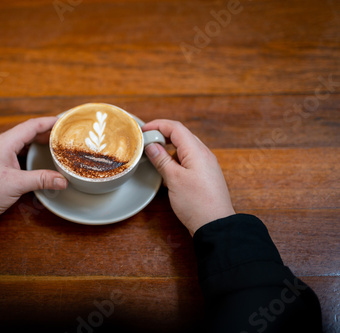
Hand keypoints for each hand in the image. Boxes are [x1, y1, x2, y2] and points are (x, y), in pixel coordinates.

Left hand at [0, 117, 67, 222]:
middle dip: (46, 132)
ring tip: (55, 145)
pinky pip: (18, 154)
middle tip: (63, 134)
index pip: (31, 126)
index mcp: (3, 143)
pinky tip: (39, 159)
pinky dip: (31, 154)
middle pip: (27, 132)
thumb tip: (63, 180)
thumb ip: (42, 180)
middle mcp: (0, 145)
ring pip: (23, 143)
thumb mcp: (17, 184)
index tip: (63, 121)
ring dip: (38, 143)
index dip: (48, 122)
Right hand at [142, 120, 234, 235]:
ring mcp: (206, 165)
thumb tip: (151, 146)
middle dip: (162, 134)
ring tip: (154, 155)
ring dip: (168, 147)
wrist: (215, 225)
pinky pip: (189, 159)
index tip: (143, 130)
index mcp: (197, 151)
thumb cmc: (196, 203)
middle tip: (146, 140)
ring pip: (185, 147)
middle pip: (181, 135)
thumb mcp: (174, 180)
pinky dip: (175, 158)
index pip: (176, 128)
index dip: (158, 125)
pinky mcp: (205, 175)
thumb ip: (162, 160)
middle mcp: (204, 154)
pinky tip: (167, 168)